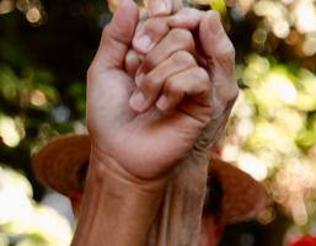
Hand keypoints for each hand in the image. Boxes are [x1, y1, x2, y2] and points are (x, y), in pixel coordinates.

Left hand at [85, 0, 233, 186]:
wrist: (120, 153)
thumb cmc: (110, 115)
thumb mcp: (104, 68)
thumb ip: (116, 36)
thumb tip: (131, 3)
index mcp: (157, 54)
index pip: (167, 20)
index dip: (156, 20)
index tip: (136, 44)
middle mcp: (179, 66)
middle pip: (179, 32)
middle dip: (151, 51)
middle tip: (134, 73)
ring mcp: (193, 85)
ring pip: (185, 54)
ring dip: (155, 76)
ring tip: (142, 101)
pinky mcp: (204, 105)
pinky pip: (196, 77)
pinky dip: (172, 89)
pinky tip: (161, 108)